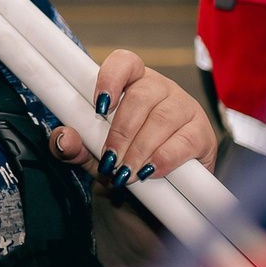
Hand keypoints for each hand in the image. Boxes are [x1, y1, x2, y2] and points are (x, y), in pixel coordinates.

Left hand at [47, 49, 217, 189]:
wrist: (155, 205)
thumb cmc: (122, 167)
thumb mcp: (92, 159)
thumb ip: (74, 147)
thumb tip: (62, 138)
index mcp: (132, 84)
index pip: (125, 62)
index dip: (111, 76)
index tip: (99, 105)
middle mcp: (161, 89)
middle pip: (141, 95)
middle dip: (121, 131)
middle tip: (110, 160)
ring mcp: (185, 108)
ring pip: (163, 118)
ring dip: (140, 149)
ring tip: (126, 173)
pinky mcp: (202, 134)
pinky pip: (185, 140)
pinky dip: (164, 158)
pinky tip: (151, 172)